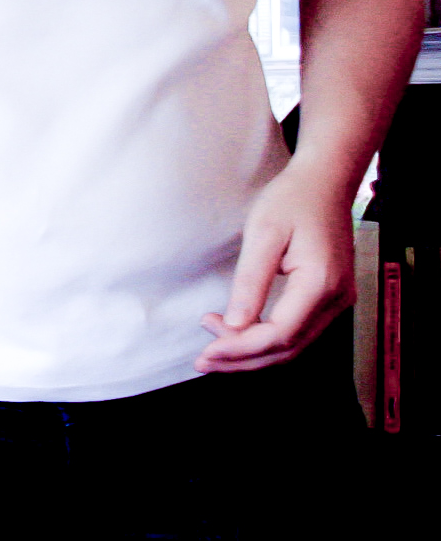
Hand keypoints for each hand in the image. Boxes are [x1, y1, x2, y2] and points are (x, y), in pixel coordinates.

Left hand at [196, 160, 357, 372]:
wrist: (326, 182)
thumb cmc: (292, 200)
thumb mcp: (263, 234)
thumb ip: (251, 281)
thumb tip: (235, 325)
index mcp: (321, 284)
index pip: (280, 334)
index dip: (241, 348)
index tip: (207, 349)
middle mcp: (336, 300)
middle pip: (289, 349)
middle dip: (244, 359)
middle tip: (203, 359)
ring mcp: (338, 301)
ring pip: (295, 345)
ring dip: (254, 352)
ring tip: (213, 345)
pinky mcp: (330, 298)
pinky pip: (299, 332)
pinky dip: (268, 339)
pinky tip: (239, 332)